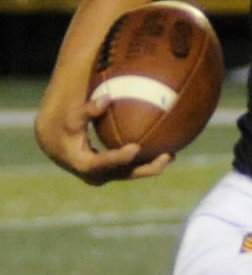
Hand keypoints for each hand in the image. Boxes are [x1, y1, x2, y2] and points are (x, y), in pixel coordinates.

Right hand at [35, 92, 171, 185]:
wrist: (56, 143)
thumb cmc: (65, 127)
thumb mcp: (73, 118)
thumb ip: (88, 110)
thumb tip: (107, 98)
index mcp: (82, 164)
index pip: (102, 163)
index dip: (118, 158)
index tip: (135, 148)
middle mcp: (95, 175)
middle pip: (124, 174)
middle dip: (146, 168)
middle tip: (166, 156)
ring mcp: (104, 175)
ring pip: (131, 174)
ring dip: (151, 166)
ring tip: (172, 155)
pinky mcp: (110, 172)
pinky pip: (131, 169)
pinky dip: (146, 161)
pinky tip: (165, 150)